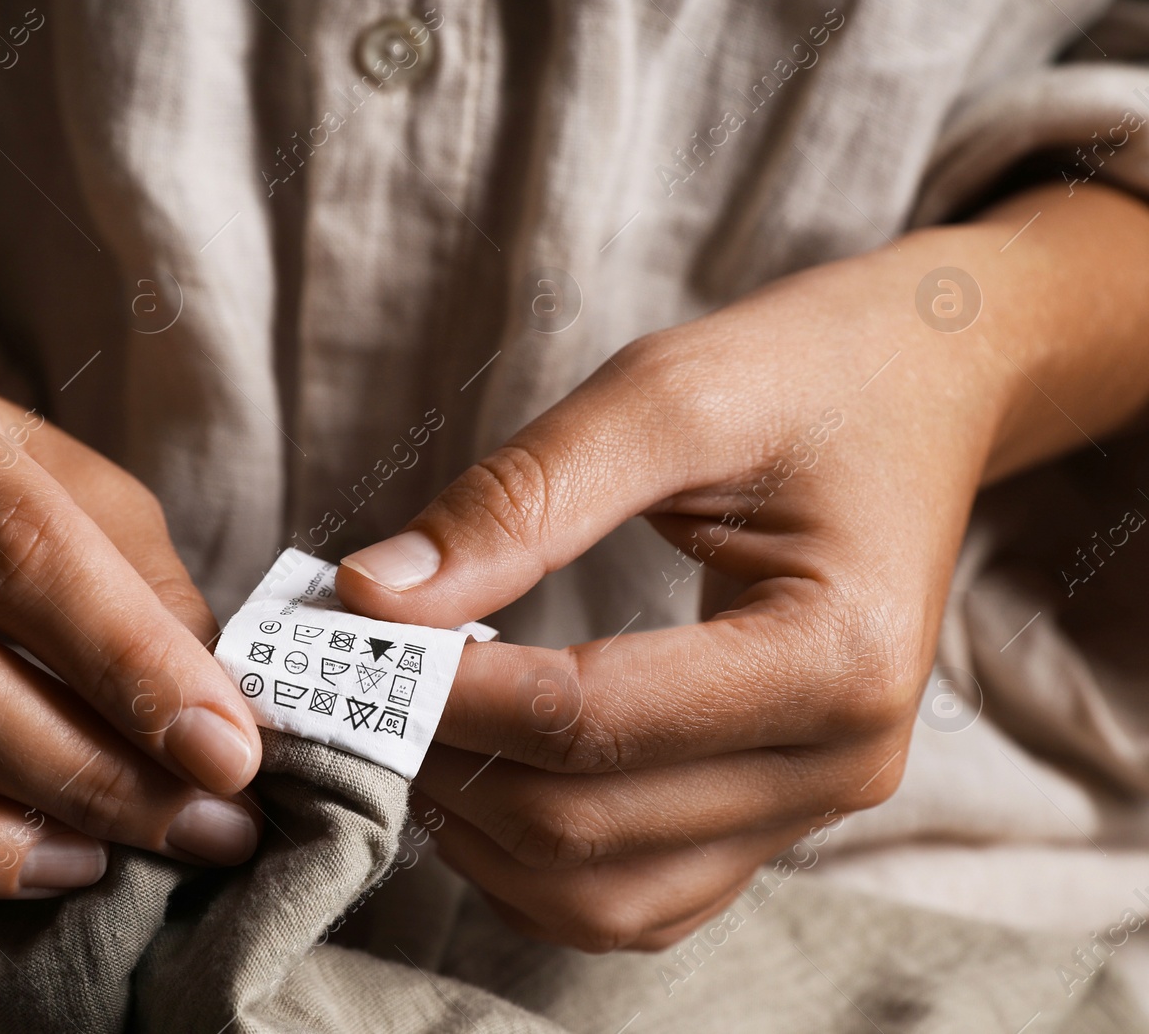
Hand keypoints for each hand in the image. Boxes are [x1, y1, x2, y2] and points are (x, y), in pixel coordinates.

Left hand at [337, 182, 1148, 950]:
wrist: (924, 388)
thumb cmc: (807, 375)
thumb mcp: (667, 395)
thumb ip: (520, 500)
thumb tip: (372, 594)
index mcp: (837, 657)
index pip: (591, 720)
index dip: (448, 694)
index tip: (347, 641)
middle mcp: (841, 762)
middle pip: (586, 825)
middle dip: (443, 764)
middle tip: (349, 684)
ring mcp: (812, 805)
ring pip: (602, 894)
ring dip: (476, 831)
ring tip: (399, 727)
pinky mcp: (776, 813)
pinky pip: (635, 896)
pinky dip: (532, 862)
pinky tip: (473, 777)